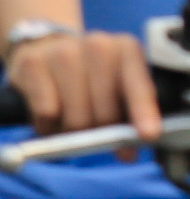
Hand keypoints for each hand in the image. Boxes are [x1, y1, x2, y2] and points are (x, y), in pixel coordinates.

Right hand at [7, 28, 156, 141]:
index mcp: (127, 49)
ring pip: (75, 117)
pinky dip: (48, 126)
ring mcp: (62, 52)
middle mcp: (97, 46)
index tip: (148, 135)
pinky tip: (51, 118)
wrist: (47, 47)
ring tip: (71, 124)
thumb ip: (130, 111)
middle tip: (95, 138)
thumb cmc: (91, 74)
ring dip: (73, 133)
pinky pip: (46, 113)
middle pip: (104, 112)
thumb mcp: (118, 83)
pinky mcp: (32, 64)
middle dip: (101, 136)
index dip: (144, 112)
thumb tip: (130, 152)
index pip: (138, 86)